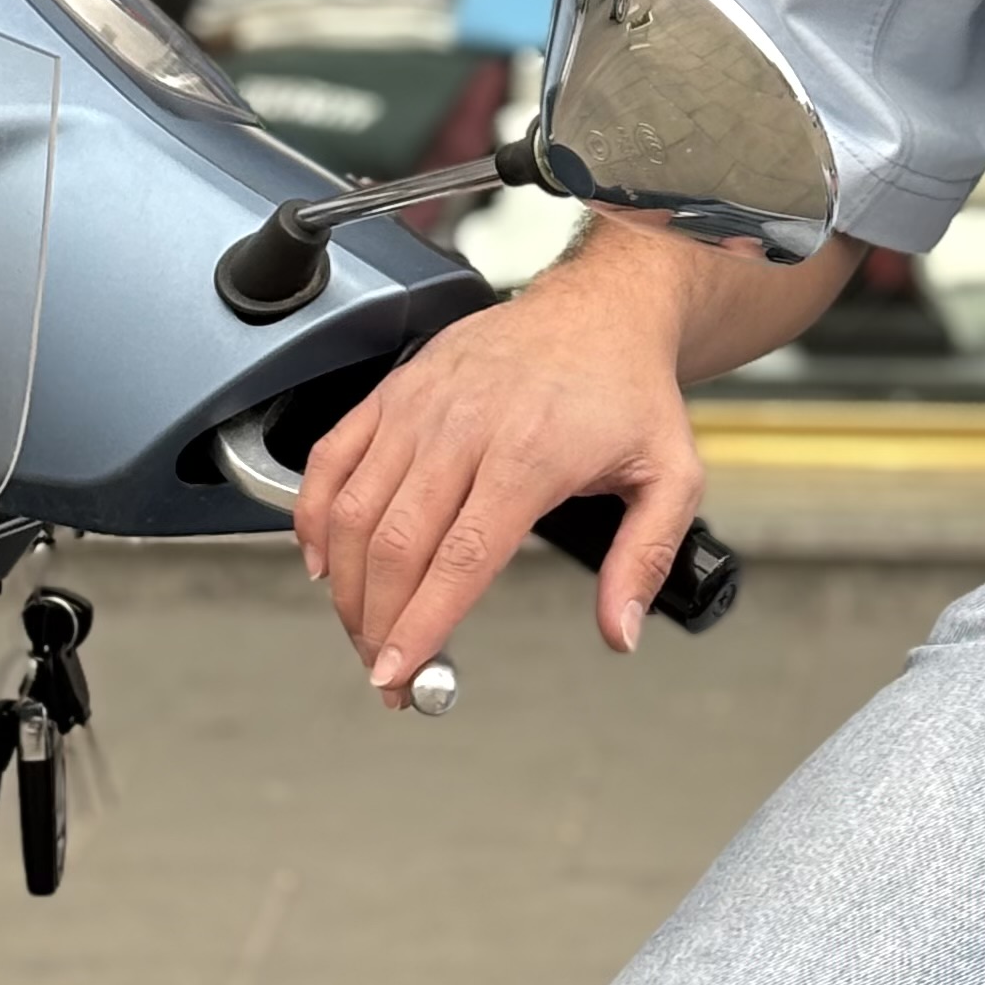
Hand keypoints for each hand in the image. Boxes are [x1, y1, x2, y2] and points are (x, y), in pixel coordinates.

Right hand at [293, 242, 706, 705]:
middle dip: (378, 625)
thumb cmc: (627, 389)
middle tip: (388, 673)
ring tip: (364, 630)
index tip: (400, 676)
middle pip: (396, 544)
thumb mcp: (670, 475)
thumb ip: (646, 559)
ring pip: (353, 509)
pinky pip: (331, 458)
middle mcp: (466, 424)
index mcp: (532, 450)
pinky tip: (325, 561)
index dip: (421, 624)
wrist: (600, 308)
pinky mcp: (395, 389)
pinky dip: (313, 516)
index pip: (460, 557)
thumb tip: (620, 631)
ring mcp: (421, 403)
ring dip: (346, 586)